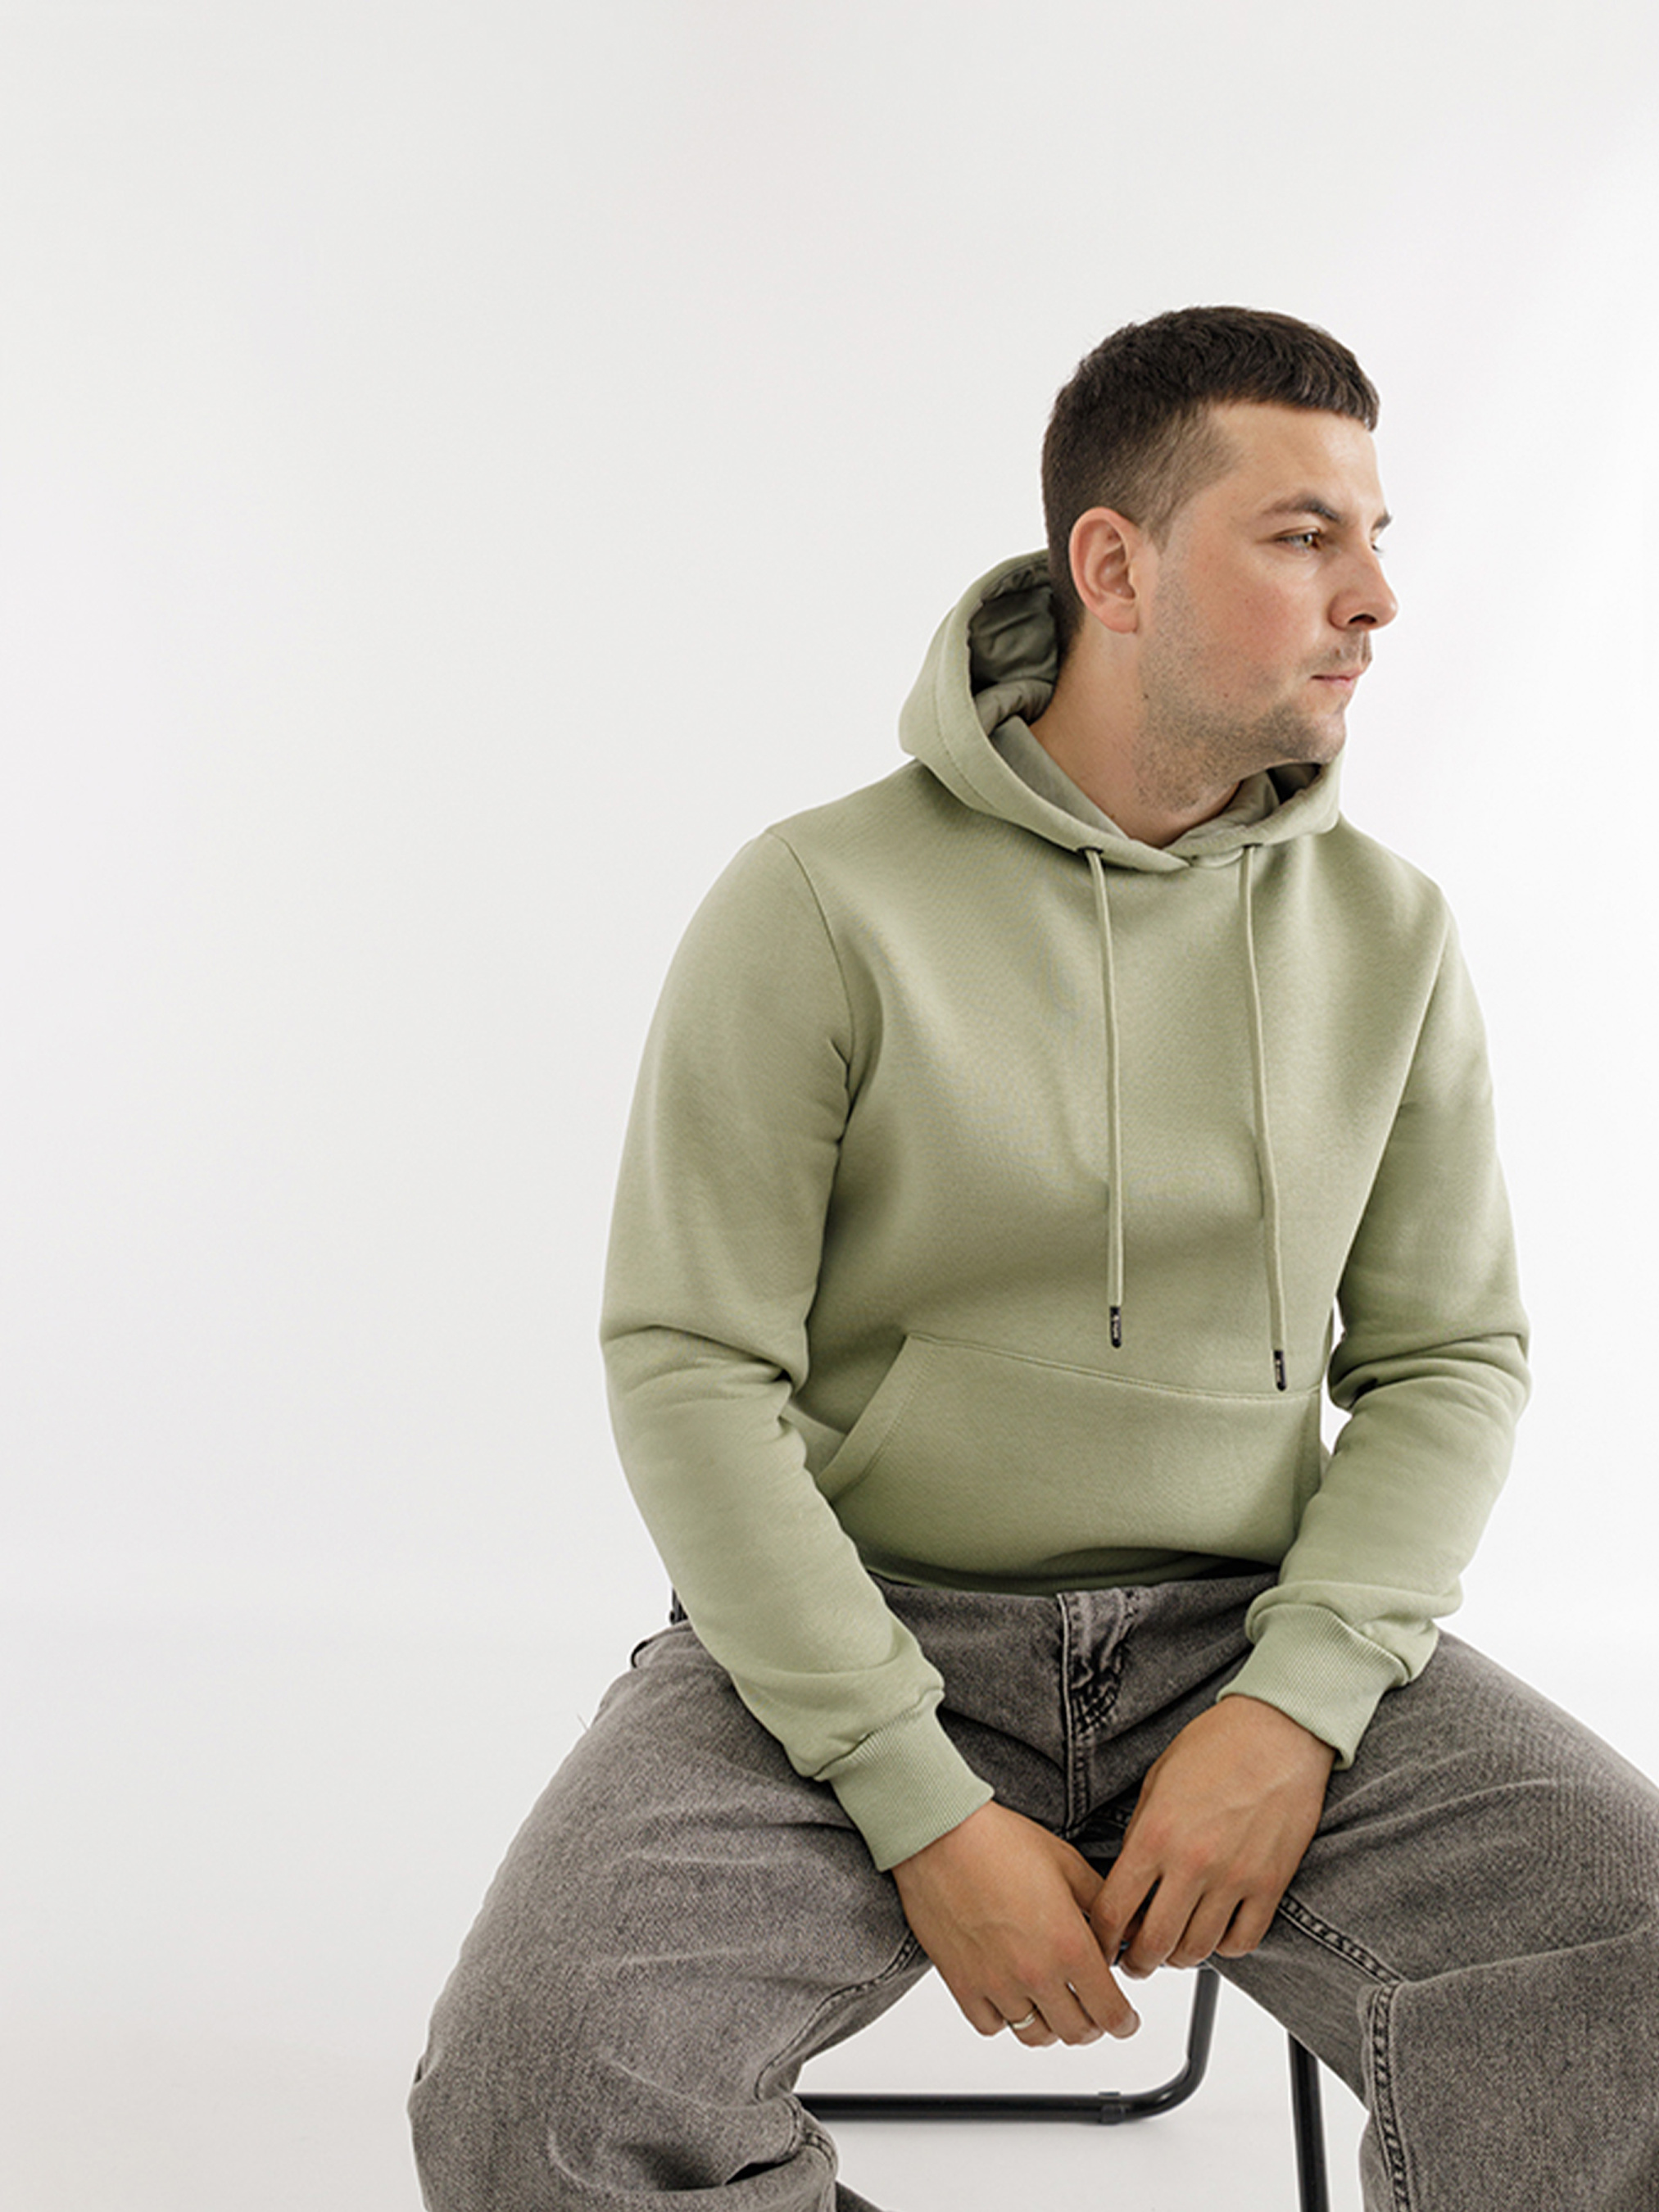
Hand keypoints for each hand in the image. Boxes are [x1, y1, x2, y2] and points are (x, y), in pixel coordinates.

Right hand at [890, 1800, 1139, 2047]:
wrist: (939, 1836)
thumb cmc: (999, 1842)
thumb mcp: (1067, 1863)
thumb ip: (1102, 1902)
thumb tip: (1126, 1929)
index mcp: (1068, 1944)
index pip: (1111, 2012)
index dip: (1124, 2022)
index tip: (1124, 2019)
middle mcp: (1035, 1973)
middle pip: (1077, 2032)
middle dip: (1093, 2025)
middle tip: (1093, 2010)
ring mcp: (996, 1984)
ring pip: (1035, 2036)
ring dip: (1051, 2026)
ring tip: (1053, 2004)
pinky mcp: (962, 1985)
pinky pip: (992, 2026)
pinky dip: (1006, 2019)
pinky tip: (1011, 1995)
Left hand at [1090, 1696, 1334, 1978]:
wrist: (1278, 1731)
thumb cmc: (1215, 1746)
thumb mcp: (1158, 1781)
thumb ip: (1140, 1834)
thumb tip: (1127, 1884)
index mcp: (1155, 1834)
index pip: (1114, 1911)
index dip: (1101, 1938)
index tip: (1101, 1944)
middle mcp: (1192, 1863)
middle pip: (1153, 1945)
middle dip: (1137, 1962)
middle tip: (1134, 1961)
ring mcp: (1234, 1878)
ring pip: (1196, 1951)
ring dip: (1178, 1958)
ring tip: (1172, 1949)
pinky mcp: (1270, 1885)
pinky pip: (1242, 1942)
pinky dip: (1223, 1947)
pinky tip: (1213, 1931)